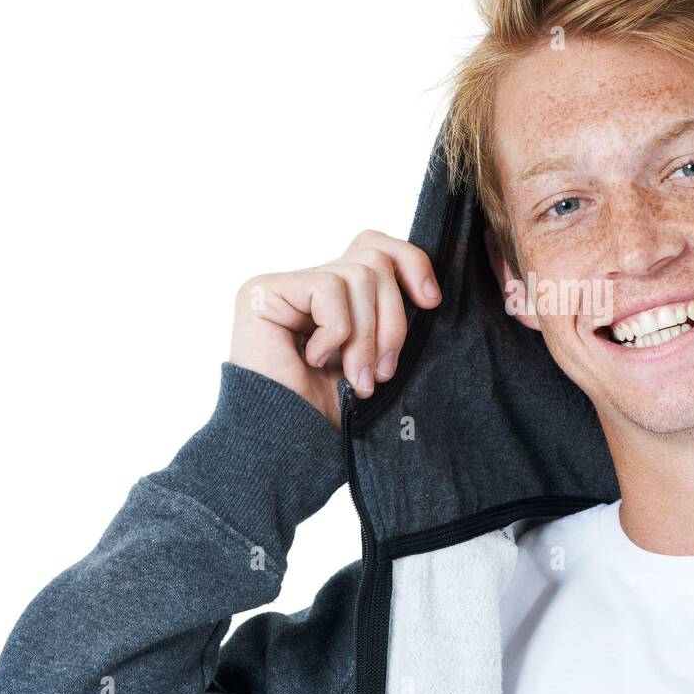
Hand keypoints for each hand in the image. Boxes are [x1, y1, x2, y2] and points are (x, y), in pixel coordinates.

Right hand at [229, 230, 442, 429]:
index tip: (431, 301)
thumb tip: (430, 291)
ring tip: (355, 377)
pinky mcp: (262, 292)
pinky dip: (336, 332)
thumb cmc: (330, 413)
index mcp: (336, 298)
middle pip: (374, 260)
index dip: (411, 262)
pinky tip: (314, 360)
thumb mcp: (378, 358)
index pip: (376, 246)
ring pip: (358, 274)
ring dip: (366, 336)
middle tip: (382, 371)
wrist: (290, 446)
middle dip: (392, 320)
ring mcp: (283, 286)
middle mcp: (307, 285)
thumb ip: (390, 318)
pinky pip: (328, 289)